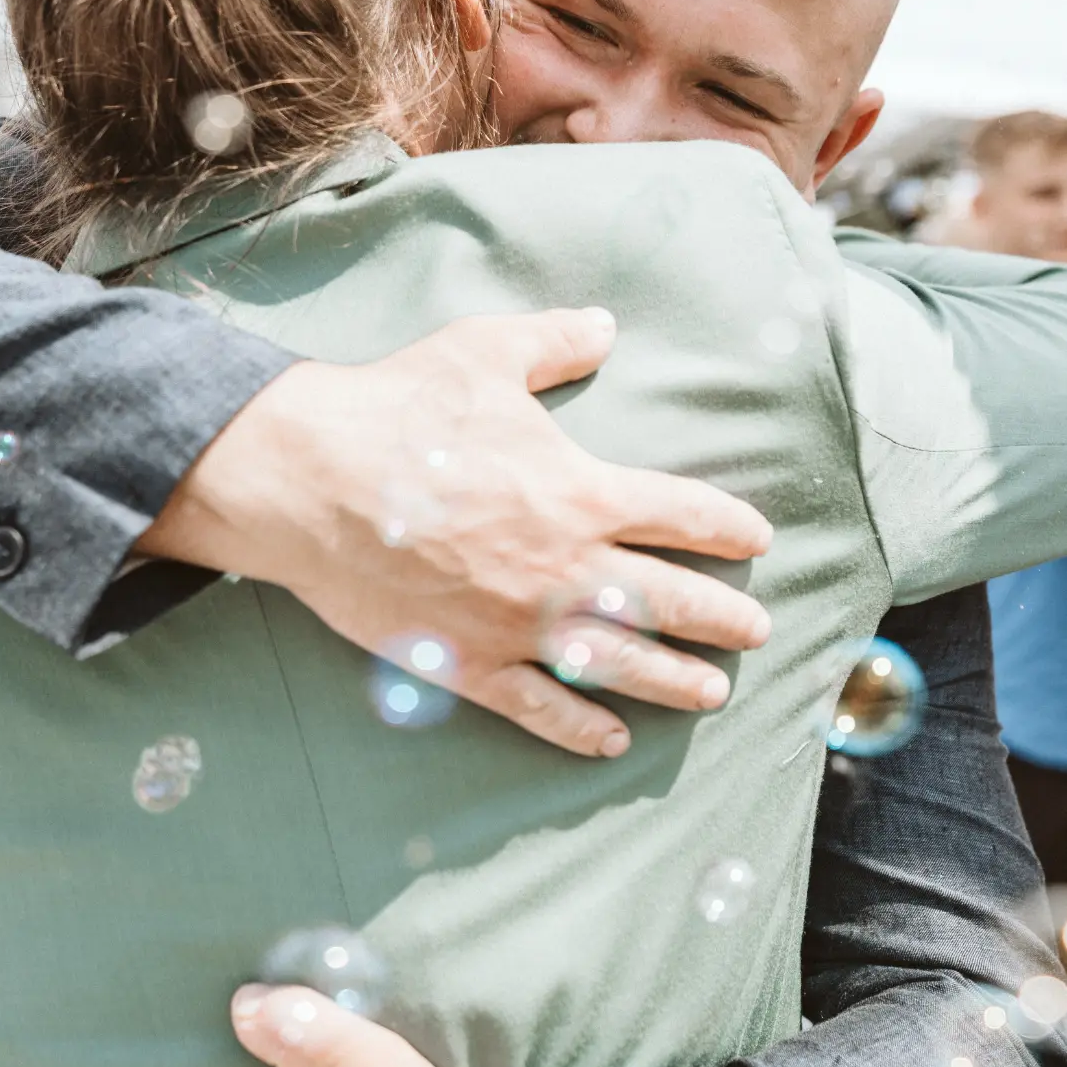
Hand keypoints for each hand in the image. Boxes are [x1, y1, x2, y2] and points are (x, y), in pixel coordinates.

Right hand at [140, 308, 770, 757]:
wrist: (311, 479)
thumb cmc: (398, 408)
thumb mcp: (484, 352)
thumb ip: (554, 342)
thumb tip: (603, 324)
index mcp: (583, 492)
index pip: (683, 515)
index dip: (728, 528)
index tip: (756, 540)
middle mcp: (567, 567)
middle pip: (670, 600)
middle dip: (721, 617)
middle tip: (755, 631)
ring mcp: (520, 623)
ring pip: (620, 663)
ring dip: (674, 680)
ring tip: (712, 692)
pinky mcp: (468, 661)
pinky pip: (539, 707)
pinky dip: (580, 728)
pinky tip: (612, 741)